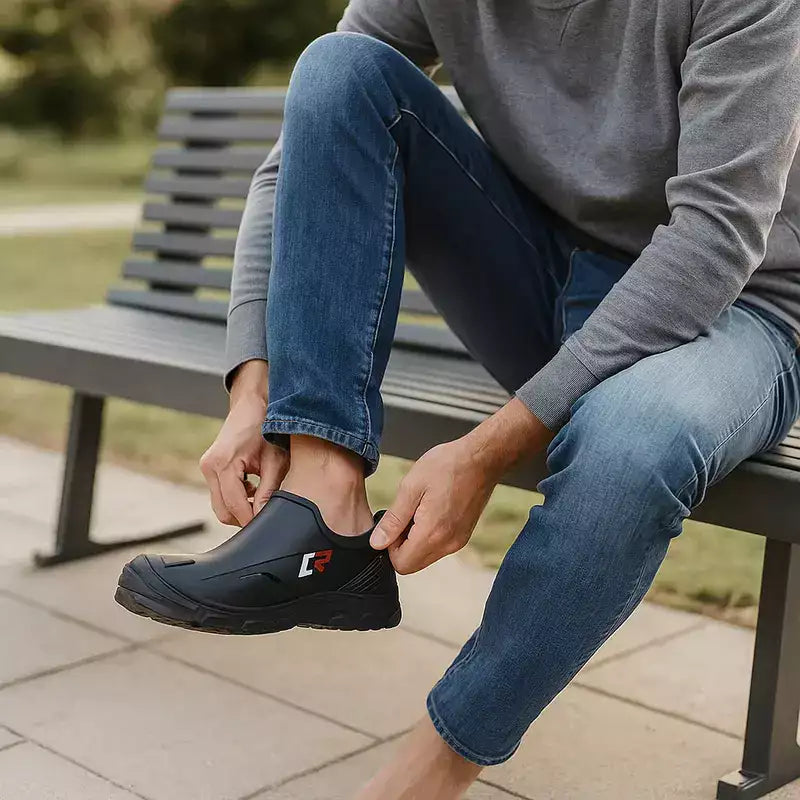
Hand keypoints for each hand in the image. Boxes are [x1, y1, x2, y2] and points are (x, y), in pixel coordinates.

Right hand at [200, 361, 287, 525]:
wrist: (253, 404)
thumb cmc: (266, 428)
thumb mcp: (274, 461)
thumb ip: (269, 491)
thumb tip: (266, 518)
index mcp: (223, 464)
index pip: (236, 507)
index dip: (252, 521)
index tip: (269, 526)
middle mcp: (209, 467)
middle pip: (224, 511)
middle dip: (245, 517)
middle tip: (268, 516)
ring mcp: (207, 468)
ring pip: (221, 505)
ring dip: (241, 508)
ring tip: (263, 498)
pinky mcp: (210, 468)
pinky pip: (220, 494)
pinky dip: (236, 499)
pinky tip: (254, 490)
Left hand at [371, 398, 551, 573]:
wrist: (481, 459)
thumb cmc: (447, 466)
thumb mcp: (411, 487)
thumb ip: (393, 520)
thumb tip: (377, 543)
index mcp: (432, 533)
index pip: (401, 564)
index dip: (390, 547)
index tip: (394, 522)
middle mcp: (447, 544)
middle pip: (413, 564)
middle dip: (401, 545)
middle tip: (405, 514)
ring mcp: (458, 542)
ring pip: (425, 557)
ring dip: (415, 540)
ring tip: (419, 509)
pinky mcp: (463, 536)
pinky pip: (438, 548)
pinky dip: (428, 536)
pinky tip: (430, 510)